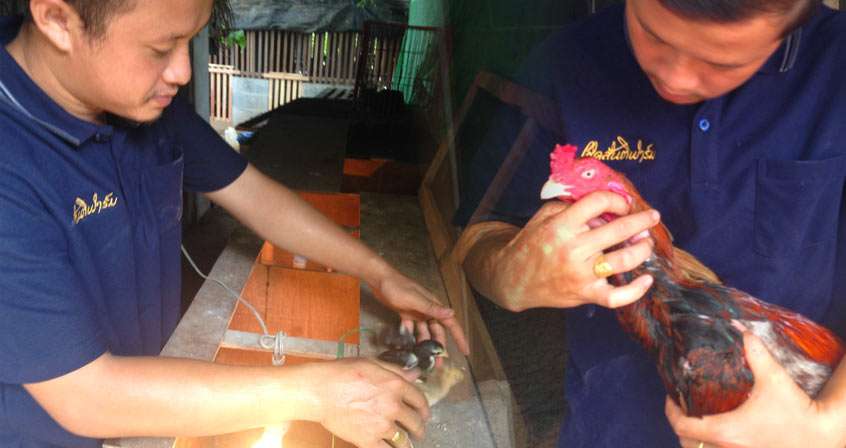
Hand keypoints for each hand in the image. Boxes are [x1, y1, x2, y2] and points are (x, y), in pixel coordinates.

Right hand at [303, 357, 428, 447]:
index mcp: (396, 385)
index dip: (425, 409)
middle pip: (415, 421)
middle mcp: (393, 405)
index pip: (420, 400)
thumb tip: (415, 374)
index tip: (425, 414)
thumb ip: (396, 370)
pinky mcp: (367, 439)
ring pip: (403, 439)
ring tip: (407, 444)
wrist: (320, 391)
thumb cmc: (341, 373)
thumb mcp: (372, 363)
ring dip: (407, 443)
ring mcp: (381, 424)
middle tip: (419, 431)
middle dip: (419, 428)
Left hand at [368, 267, 469, 356]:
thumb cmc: (397, 286)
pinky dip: (408, 338)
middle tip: (437, 364)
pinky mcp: (406, 314)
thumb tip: (451, 313)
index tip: (465, 351)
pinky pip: (410, 330)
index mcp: (434, 306)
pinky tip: (404, 348)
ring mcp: (417, 313)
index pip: (451, 323)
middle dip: (438, 348)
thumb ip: (432, 308)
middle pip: (437, 332)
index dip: (460, 337)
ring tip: (421, 360)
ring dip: (423, 346)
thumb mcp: (414, 298)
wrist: (379, 279)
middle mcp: (428, 311)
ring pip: (424, 333)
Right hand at [489, 191, 657, 310]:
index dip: (616, 200)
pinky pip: (617, 296)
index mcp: (562, 225)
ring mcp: (581, 274)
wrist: (513, 279)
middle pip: (619, 230)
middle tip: (652, 216)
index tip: (623, 203)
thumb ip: (571, 207)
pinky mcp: (585, 294)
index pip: (598, 202)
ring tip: (647, 241)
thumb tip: (604, 208)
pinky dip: (636, 290)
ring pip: (624, 259)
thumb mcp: (544, 216)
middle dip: (641, 220)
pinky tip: (647, 279)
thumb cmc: (530, 244)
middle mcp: (574, 249)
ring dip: (643, 248)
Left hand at [666, 332, 845, 447]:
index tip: (672, 397)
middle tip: (681, 406)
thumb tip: (741, 331)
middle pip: (686, 442)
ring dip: (693, 438)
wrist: (820, 436)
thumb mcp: (775, 378)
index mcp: (726, 431)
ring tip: (695, 418)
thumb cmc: (797, 411)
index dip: (671, 410)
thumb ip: (756, 353)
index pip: (683, 425)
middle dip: (680, 425)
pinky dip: (708, 446)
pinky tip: (714, 432)